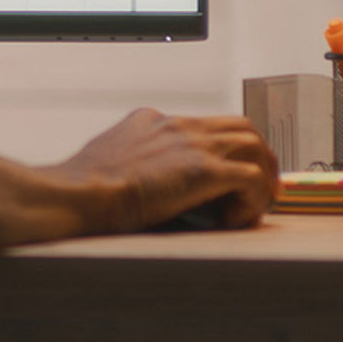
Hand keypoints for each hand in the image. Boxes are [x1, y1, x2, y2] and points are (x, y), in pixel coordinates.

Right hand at [49, 109, 279, 232]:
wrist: (80, 194)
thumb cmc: (84, 189)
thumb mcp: (106, 160)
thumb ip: (127, 160)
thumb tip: (133, 181)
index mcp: (151, 121)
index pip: (203, 125)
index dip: (220, 152)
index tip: (222, 179)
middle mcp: (176, 125)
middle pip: (238, 126)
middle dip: (255, 156)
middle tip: (257, 189)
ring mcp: (192, 144)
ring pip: (254, 144)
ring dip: (261, 176)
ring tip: (254, 206)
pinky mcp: (204, 169)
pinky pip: (252, 177)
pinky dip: (252, 199)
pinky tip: (235, 220)